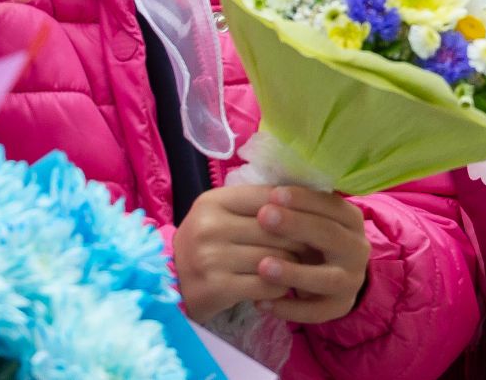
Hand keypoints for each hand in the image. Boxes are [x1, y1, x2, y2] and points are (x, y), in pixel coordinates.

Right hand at [174, 183, 308, 321]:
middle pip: (276, 229)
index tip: (312, 218)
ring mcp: (210, 258)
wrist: (171, 283)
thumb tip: (306, 198)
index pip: (269, 196)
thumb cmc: (207, 244)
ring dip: (293, 266)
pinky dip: (279, 287)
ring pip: (275, 258)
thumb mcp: (222, 214)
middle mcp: (209, 226)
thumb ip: (256, 203)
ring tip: (299, 267)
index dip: (296, 208)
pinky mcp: (216, 288)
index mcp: (213, 201)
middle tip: (314, 247)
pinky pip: (266, 285)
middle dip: (301, 240)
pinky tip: (279, 286)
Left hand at [251, 186, 371, 324]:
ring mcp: (351, 280)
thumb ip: (296, 206)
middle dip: (296, 225)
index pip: (332, 205)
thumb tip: (265, 185)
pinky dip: (288, 308)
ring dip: (294, 272)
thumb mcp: (311, 218)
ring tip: (262, 266)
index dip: (304, 199)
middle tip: (264, 217)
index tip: (274, 194)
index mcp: (351, 220)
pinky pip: (315, 312)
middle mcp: (357, 249)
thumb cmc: (312, 238)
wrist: (335, 276)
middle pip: (330, 236)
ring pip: (326, 278)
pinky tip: (261, 302)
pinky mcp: (339, 307)